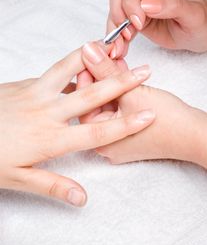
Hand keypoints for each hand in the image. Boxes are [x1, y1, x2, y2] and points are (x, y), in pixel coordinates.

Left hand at [0, 47, 154, 205]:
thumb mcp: (18, 178)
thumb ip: (52, 185)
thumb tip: (82, 197)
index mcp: (50, 138)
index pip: (97, 131)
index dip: (125, 125)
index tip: (149, 115)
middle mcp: (48, 112)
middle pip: (91, 95)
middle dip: (121, 83)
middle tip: (144, 71)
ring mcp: (36, 94)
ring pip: (69, 71)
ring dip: (92, 59)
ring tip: (111, 46)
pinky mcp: (25, 84)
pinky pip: (51, 73)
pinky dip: (69, 67)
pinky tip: (78, 65)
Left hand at [80, 42, 195, 163]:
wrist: (195, 135)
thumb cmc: (166, 120)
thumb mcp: (132, 91)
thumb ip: (107, 70)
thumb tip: (87, 51)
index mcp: (99, 141)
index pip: (84, 102)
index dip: (86, 75)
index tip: (89, 55)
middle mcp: (105, 144)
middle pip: (96, 103)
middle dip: (100, 77)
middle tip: (102, 55)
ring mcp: (118, 140)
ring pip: (108, 105)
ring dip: (112, 82)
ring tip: (116, 61)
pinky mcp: (130, 135)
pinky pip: (119, 110)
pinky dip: (121, 93)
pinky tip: (125, 73)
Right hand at [107, 0, 206, 57]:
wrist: (202, 34)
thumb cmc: (203, 22)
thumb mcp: (195, 14)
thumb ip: (173, 6)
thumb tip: (147, 4)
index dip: (132, 2)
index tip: (140, 23)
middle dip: (118, 12)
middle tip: (127, 33)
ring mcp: (140, 6)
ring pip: (115, 8)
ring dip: (114, 27)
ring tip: (121, 45)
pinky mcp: (136, 21)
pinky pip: (119, 25)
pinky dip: (116, 37)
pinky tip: (121, 48)